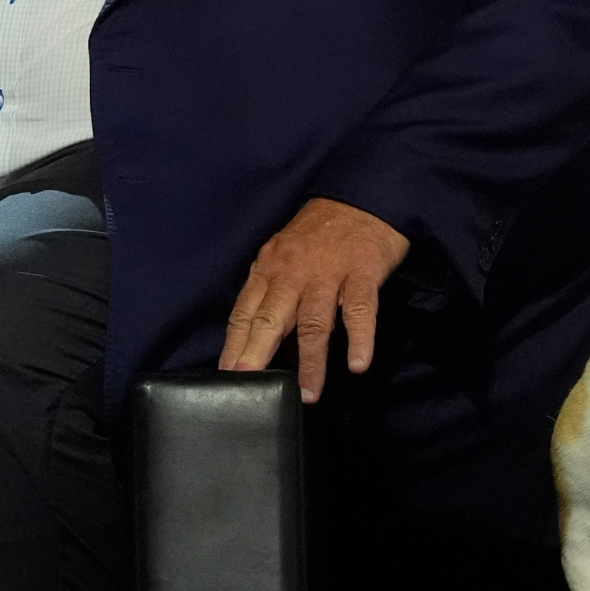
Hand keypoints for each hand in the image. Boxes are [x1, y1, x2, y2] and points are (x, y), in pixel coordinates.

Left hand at [219, 197, 409, 403]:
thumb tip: (256, 335)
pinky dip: (360, 338)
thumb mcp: (284, 253)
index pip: (246, 311)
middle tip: (248, 384)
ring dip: (310, 360)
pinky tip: (358, 364)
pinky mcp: (363, 272)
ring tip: (308, 393)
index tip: (226, 376)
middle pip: (272, 317)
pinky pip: (360, 309)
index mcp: (270, 267)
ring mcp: (329, 272)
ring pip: (314, 321)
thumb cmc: (320, 232)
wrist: (362, 197)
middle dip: (257, 353)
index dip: (235, 345)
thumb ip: (271, 289)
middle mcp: (294, 271)